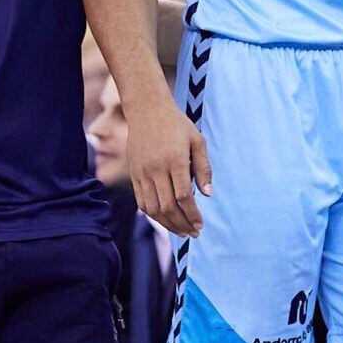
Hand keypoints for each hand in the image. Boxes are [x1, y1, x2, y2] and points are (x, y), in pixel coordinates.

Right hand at [127, 96, 212, 236]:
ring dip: (168, 224)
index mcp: (175, 160)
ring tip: (181, 231)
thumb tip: (208, 195)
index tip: (200, 225)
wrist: (147, 110)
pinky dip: (153, 215)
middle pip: (168, 207)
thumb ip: (203, 168)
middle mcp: (156, 168)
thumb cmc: (176, 124)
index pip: (183, 197)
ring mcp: (142, 173)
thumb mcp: (197, 140)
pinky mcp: (134, 174)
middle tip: (194, 233)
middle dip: (182, 224)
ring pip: (153, 208)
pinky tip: (165, 220)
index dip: (192, 215)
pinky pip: (142, 202)